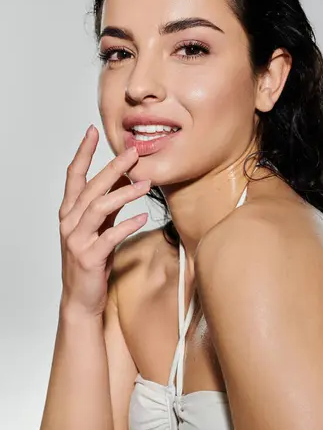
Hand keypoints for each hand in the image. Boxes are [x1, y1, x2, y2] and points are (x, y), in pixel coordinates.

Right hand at [58, 125, 149, 317]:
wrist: (81, 298)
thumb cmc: (91, 259)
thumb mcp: (99, 226)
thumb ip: (106, 202)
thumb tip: (122, 176)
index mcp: (70, 211)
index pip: (74, 175)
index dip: (83, 152)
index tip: (92, 131)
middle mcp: (69, 222)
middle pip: (91, 187)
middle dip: (113, 167)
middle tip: (134, 152)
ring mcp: (77, 240)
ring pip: (99, 207)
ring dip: (124, 193)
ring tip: (146, 184)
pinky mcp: (89, 257)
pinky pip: (110, 236)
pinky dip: (128, 224)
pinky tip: (144, 217)